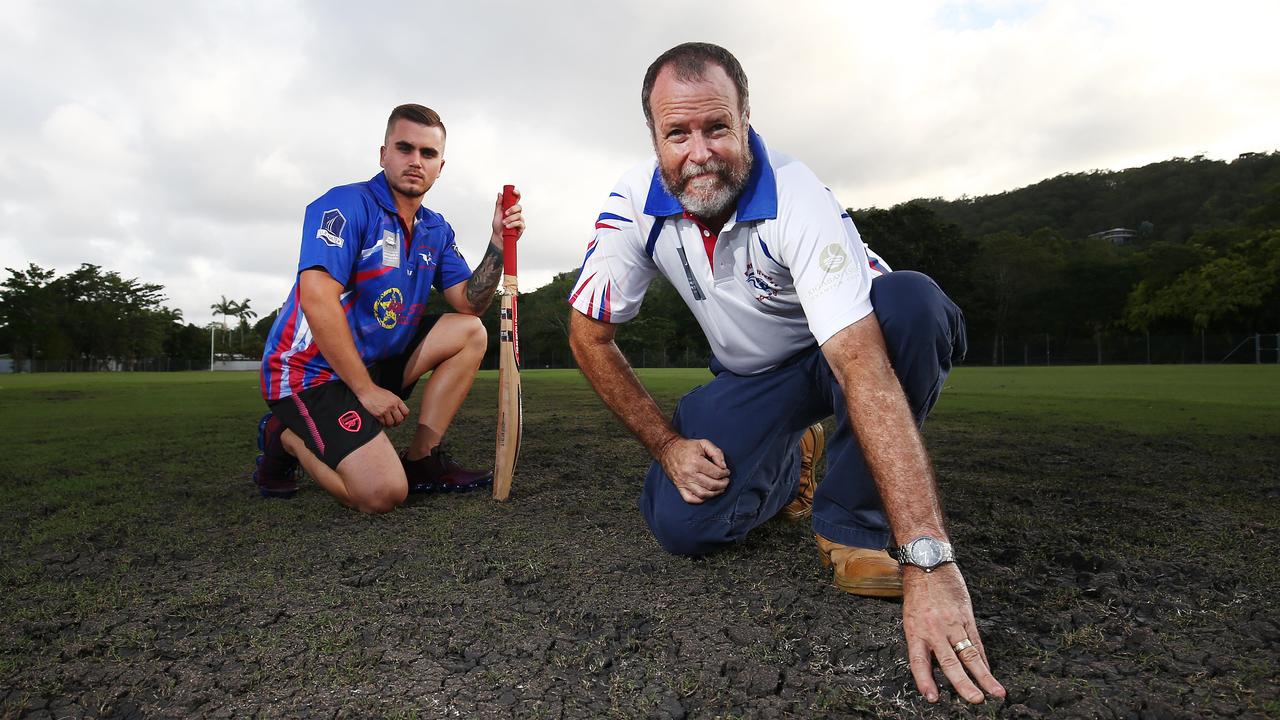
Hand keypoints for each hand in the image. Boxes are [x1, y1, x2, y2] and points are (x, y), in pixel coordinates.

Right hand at [356, 386, 409, 427]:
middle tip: (395, 423)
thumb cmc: (378, 392)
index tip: (401, 418)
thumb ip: (396, 402)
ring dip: (391, 425)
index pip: (406, 412)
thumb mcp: (391, 395)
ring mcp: (385, 410)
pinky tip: (383, 422)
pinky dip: (384, 424)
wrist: (367, 390)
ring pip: (392, 423)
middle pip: (400, 419)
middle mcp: (392, 405)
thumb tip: (400, 411)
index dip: (404, 417)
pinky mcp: (378, 414)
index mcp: (397, 400)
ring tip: (388, 424)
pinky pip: (384, 423)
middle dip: (398, 422)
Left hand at [491, 189, 524, 242]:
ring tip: (504, 223)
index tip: (513, 191)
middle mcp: (517, 213)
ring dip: (510, 219)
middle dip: (512, 209)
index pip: (516, 199)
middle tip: (505, 213)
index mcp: (511, 208)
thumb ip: (499, 204)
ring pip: (518, 215)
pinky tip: (507, 227)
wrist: (498, 237)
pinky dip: (512, 224)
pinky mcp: (521, 227)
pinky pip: (519, 223)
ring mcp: (520, 220)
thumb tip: (500, 194)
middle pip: (519, 206)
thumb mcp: (497, 213)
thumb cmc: (498, 226)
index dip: (517, 194)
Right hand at [658, 437, 729, 503]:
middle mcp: (689, 473)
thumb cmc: (687, 447)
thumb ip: (716, 452)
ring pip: (703, 494)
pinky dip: (701, 500)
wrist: (667, 449)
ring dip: (715, 493)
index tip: (727, 472)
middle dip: (723, 484)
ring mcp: (683, 482)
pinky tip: (707, 494)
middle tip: (726, 481)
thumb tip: (724, 466)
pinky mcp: (679, 486)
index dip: (725, 474)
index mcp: (696, 462)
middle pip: (711, 485)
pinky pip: (690, 499)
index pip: (716, 473)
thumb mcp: (703, 443)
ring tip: (720, 488)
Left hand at [902, 564, 1005, 703]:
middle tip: (975, 700)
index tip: (933, 698)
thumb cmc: (917, 593)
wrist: (927, 564)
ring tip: (996, 692)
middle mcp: (934, 629)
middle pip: (950, 662)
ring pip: (969, 653)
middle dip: (964, 684)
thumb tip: (933, 668)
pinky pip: (976, 640)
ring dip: (984, 675)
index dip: (925, 681)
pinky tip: (990, 670)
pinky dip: (983, 658)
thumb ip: (922, 641)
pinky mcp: (966, 615)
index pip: (919, 662)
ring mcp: (952, 623)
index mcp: (915, 631)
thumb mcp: (910, 618)